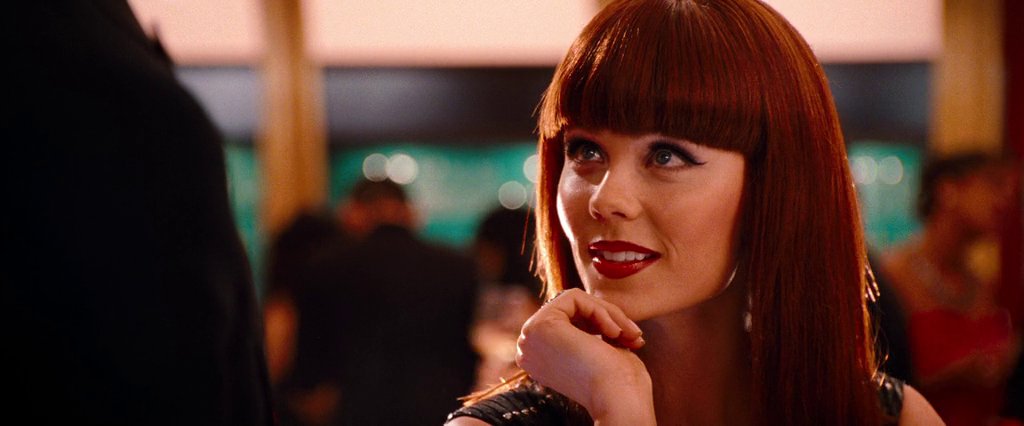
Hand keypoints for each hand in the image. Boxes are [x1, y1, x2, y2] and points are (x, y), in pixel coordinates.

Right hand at [515, 288, 654, 424]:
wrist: (619, 399)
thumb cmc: (618, 382)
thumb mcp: (600, 348)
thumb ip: (589, 329)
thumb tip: (594, 308)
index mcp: (540, 359)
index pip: (569, 322)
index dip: (601, 325)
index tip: (630, 339)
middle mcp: (529, 349)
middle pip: (570, 310)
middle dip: (607, 317)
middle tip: (634, 335)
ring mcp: (530, 337)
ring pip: (573, 301)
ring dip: (608, 314)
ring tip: (628, 334)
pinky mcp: (540, 326)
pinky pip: (574, 297)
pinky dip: (600, 310)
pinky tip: (613, 332)